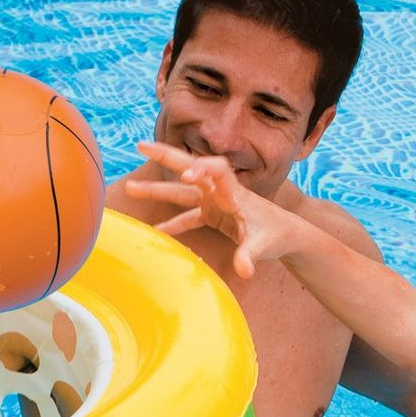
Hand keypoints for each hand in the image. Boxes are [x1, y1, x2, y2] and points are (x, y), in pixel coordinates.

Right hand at [121, 140, 303, 278]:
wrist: (284, 235)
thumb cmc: (276, 235)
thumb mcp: (263, 245)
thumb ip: (249, 256)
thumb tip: (244, 271)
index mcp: (234, 191)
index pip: (217, 170)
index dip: (201, 168)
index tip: (185, 174)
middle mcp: (221, 191)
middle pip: (190, 167)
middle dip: (166, 156)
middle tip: (140, 145)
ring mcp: (214, 202)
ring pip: (182, 192)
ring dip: (158, 190)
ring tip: (131, 188)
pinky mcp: (212, 215)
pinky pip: (187, 217)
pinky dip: (172, 223)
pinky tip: (154, 231)